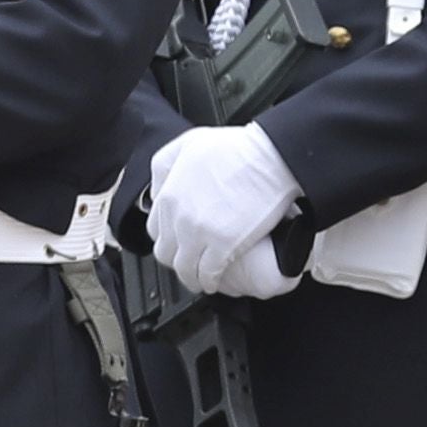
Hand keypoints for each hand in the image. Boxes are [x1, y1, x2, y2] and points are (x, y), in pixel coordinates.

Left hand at [146, 124, 302, 294]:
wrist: (272, 157)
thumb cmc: (238, 148)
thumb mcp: (188, 144)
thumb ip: (167, 166)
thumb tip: (158, 187)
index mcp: (170, 195)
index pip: (154, 230)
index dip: (167, 237)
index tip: (176, 241)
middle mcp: (179, 217)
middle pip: (166, 253)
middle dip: (176, 259)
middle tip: (187, 260)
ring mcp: (199, 234)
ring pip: (184, 269)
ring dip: (191, 276)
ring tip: (200, 278)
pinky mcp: (223, 246)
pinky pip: (208, 274)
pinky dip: (209, 281)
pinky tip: (214, 280)